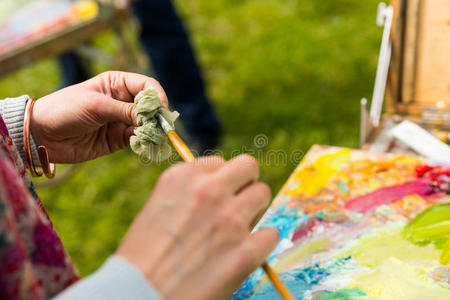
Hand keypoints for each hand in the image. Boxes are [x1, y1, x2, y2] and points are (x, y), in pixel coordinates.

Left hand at [30, 71, 167, 162]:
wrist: (41, 135)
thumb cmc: (65, 110)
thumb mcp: (96, 106)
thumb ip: (126, 111)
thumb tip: (153, 116)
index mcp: (117, 84)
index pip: (147, 86)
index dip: (157, 97)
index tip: (161, 110)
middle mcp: (122, 101)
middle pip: (150, 107)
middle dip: (157, 116)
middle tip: (160, 128)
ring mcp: (121, 121)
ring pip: (147, 125)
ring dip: (153, 131)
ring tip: (153, 139)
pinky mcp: (118, 139)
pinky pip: (138, 140)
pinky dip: (144, 143)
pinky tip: (144, 145)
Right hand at [116, 155, 278, 299]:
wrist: (137, 295)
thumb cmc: (143, 257)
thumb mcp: (158, 208)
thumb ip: (187, 193)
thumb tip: (217, 189)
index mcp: (182, 178)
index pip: (219, 162)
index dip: (221, 180)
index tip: (218, 195)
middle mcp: (208, 191)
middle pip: (248, 167)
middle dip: (246, 183)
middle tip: (240, 202)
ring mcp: (229, 220)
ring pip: (262, 193)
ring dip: (254, 210)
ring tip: (239, 229)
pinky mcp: (245, 251)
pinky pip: (271, 233)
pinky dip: (262, 243)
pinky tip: (246, 252)